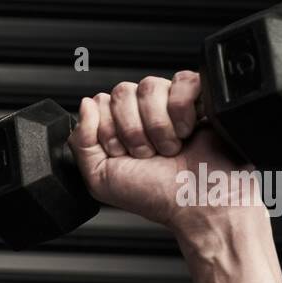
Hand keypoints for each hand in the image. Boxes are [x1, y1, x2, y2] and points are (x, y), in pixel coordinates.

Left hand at [68, 72, 261, 234]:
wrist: (195, 201)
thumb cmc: (154, 194)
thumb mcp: (100, 178)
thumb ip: (81, 141)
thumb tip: (85, 104)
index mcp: (119, 127)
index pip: (100, 102)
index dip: (109, 131)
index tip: (122, 154)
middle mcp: (143, 112)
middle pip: (121, 92)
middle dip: (132, 131)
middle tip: (147, 154)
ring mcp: (171, 102)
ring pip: (149, 87)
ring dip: (157, 126)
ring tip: (169, 148)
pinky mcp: (200, 95)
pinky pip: (182, 81)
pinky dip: (183, 111)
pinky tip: (187, 131)